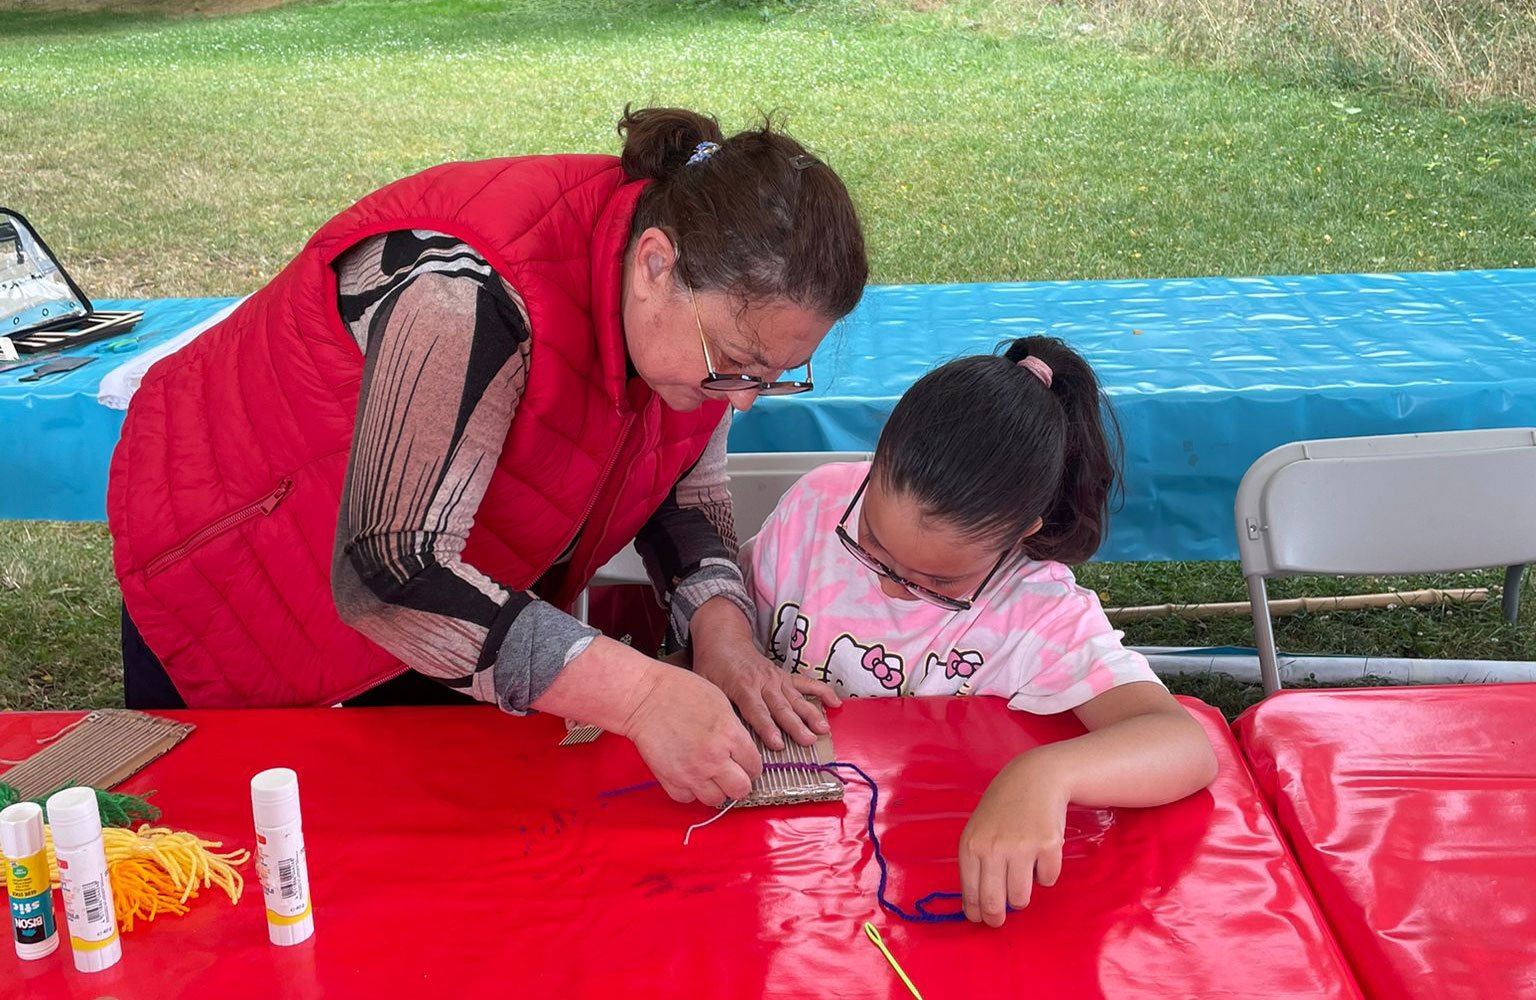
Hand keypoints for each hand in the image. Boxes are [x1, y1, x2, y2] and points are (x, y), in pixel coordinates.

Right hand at [621, 663, 762, 806]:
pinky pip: (688, 799)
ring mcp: (692, 772)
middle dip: (740, 783)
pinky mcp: (671, 780)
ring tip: (711, 778)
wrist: (645, 698)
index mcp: (730, 736)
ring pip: (716, 800)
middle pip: (740, 789)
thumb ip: (734, 729)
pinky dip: (691, 792)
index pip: (755, 766)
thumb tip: (741, 747)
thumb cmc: (679, 692)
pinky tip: (691, 778)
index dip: (752, 765)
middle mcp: (714, 759)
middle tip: (733, 775)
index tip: (747, 765)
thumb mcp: (720, 702)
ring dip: (716, 790)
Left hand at [690, 599, 840, 749]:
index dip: (767, 728)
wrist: (723, 640)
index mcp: (742, 687)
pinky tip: (836, 702)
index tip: (778, 744)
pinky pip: (806, 684)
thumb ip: (717, 705)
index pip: (756, 711)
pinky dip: (822, 691)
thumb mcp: (706, 685)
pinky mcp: (784, 676)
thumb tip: (724, 732)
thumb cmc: (713, 666)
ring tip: (824, 729)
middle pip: (781, 707)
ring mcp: (776, 679)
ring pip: (796, 698)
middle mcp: (763, 682)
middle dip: (796, 725)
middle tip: (808, 741)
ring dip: (811, 714)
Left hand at [958, 754, 1069, 926]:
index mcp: (971, 846)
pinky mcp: (1048, 846)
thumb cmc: (1002, 808)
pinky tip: (1040, 853)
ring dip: (1022, 896)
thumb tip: (975, 906)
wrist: (1034, 778)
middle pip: (994, 903)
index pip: (970, 893)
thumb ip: (975, 863)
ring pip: (1021, 898)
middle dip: (996, 917)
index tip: (980, 919)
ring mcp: (1021, 848)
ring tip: (1022, 876)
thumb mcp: (978, 831)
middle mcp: (993, 849)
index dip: (976, 913)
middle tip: (999, 920)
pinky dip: (1045, 873)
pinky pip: (1048, 880)